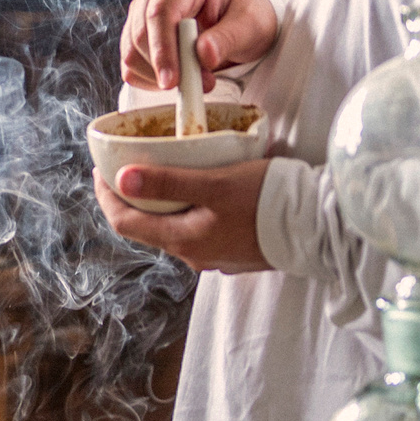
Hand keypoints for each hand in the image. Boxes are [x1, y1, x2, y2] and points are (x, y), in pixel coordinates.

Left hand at [95, 158, 273, 274]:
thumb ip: (168, 182)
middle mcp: (194, 254)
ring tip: (161, 171)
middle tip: (127, 165)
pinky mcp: (234, 250)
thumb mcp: (215, 183)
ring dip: (161, 202)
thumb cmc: (268, 200)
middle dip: (132, 197)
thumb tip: (122, 178)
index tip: (99, 170)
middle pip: (147, 226)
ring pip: (174, 227)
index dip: (106, 196)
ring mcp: (215, 255)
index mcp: (183, 240)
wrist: (319, 226)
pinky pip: (198, 229)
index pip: (125, 223)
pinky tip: (197, 189)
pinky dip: (187, 208)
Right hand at [120, 0, 276, 90]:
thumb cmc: (247, 15)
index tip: (172, 80)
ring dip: (158, 75)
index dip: (163, 49)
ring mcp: (142, 6)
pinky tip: (177, 76)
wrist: (240, 19)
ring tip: (196, 78)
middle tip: (199, 84)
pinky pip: (130, 62)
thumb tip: (204, 54)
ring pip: (131, 50)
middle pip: (141, 33)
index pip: (161, 12)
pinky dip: (150, 78)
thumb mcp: (251, 25)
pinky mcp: (136, 29)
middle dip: (165, 66)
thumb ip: (228, 39)